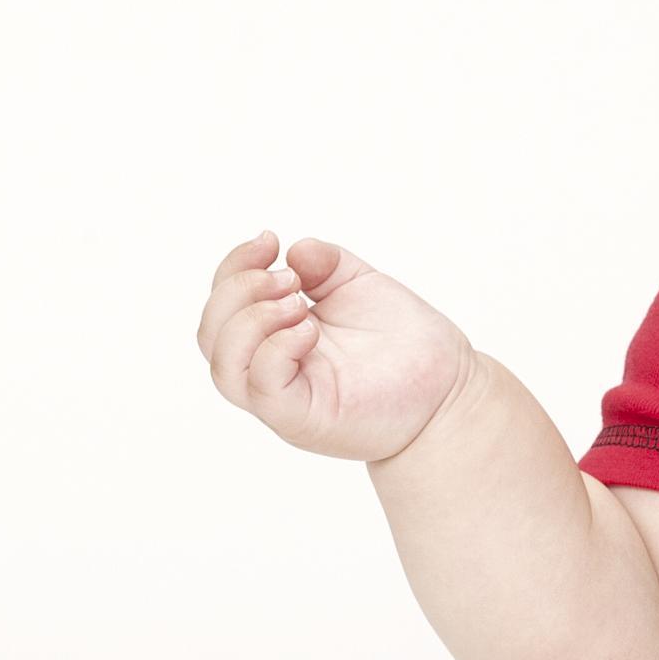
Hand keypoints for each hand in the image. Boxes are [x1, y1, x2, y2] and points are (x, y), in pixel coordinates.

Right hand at [196, 229, 477, 461]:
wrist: (448, 387)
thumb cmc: (404, 343)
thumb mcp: (358, 285)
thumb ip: (325, 264)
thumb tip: (293, 250)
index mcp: (274, 335)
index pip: (223, 303)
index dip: (234, 266)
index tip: (269, 240)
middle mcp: (270, 368)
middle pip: (210, 333)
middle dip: (238, 290)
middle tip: (289, 279)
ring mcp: (283, 397)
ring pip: (224, 365)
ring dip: (250, 320)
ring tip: (297, 302)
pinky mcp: (303, 418)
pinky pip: (263, 389)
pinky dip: (275, 350)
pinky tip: (308, 329)